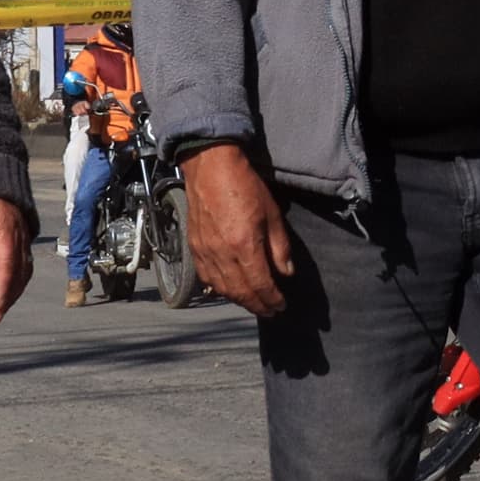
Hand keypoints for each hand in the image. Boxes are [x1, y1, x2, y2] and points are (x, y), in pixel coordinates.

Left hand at [0, 194, 32, 320]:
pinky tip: (11, 286)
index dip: (3, 288)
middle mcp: (18, 237)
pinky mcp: (21, 238)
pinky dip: (19, 279)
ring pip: (24, 269)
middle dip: (9, 296)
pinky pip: (25, 263)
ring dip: (15, 290)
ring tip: (3, 306)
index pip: (7, 265)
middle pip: (19, 272)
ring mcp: (22, 238)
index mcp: (6, 231)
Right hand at [179, 141, 296, 315]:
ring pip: (222, 288)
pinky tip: (229, 290)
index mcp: (244, 246)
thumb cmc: (244, 186)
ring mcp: (205, 252)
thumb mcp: (272, 214)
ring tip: (253, 304)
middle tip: (269, 312)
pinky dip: (219, 289)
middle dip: (257, 306)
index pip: (261, 285)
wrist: (210, 168)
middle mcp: (222, 254)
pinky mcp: (194, 247)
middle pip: (241, 292)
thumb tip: (286, 273)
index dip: (272, 299)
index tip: (281, 306)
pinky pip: (206, 277)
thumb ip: (280, 247)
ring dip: (239, 300)